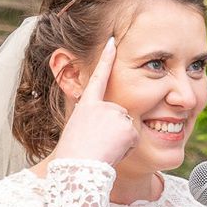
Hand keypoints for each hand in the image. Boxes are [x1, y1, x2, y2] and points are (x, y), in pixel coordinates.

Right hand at [49, 35, 136, 167]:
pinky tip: (113, 150)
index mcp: (86, 105)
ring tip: (104, 148)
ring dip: (119, 141)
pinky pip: (133, 139)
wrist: (77, 166)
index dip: (105, 58)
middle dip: (114, 131)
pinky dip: (126, 147)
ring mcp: (116, 114)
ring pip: (127, 128)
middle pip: (119, 114)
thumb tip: (106, 122)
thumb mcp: (77, 131)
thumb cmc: (73, 154)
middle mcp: (102, 105)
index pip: (98, 76)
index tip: (112, 40)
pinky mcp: (128, 126)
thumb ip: (93, 120)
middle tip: (99, 143)